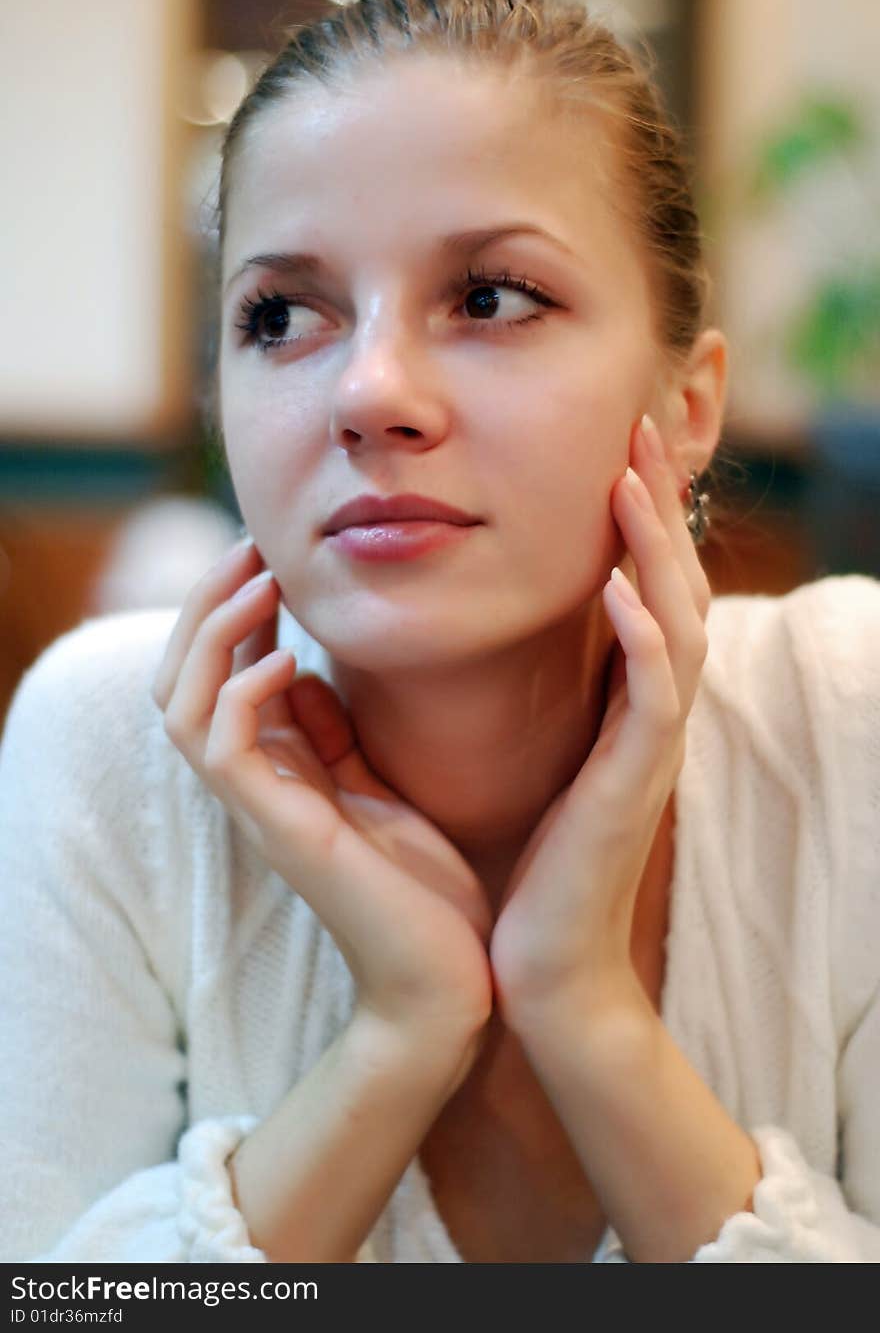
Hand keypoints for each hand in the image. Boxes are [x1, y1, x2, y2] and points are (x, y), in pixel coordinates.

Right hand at [151, 539, 492, 1041]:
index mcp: (279, 770)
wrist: (450, 980)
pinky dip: (241, 692)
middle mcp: (256, 785)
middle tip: (251, 545)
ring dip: (211, 633)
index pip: (220, 672)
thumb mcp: (378, 786)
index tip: (272, 552)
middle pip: (181, 677)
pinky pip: (223, 749)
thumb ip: (334, 733)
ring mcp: (261, 809)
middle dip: (207, 603)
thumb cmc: (425, 890)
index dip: (233, 608)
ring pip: (182, 704)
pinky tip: (289, 657)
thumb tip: (309, 666)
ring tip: (258, 580)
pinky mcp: (283, 832)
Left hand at [489, 413, 711, 1021]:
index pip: (638, 588)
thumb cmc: (518, 863)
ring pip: (681, 623)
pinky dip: (645, 635)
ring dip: (657, 550)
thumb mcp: (514, 756)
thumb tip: (457, 624)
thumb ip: (509, 688)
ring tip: (631, 481)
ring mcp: (652, 747)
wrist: (534, 962)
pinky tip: (616, 584)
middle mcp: (648, 714)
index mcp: (619, 702)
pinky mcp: (637, 783)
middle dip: (658, 506)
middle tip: (639, 429)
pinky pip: (656, 695)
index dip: (630, 519)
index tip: (606, 449)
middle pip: (674, 586)